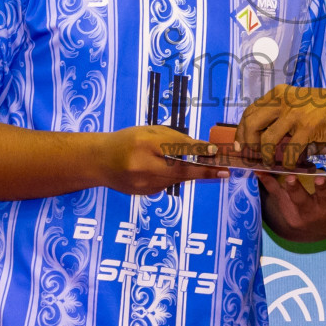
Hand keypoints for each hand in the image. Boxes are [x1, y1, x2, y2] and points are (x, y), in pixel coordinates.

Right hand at [100, 125, 227, 195]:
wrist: (100, 161)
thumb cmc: (128, 141)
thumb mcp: (150, 133)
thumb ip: (175, 140)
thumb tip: (204, 149)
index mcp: (143, 144)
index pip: (174, 147)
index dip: (197, 150)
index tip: (214, 152)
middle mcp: (141, 166)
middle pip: (179, 170)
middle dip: (203, 170)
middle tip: (225, 171)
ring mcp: (142, 184)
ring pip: (176, 179)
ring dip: (192, 173)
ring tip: (211, 168)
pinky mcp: (145, 193)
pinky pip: (168, 184)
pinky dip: (176, 177)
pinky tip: (170, 170)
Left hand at [236, 85, 325, 169]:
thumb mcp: (299, 104)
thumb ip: (281, 117)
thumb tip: (261, 139)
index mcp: (280, 93)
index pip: (250, 111)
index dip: (242, 130)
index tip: (240, 143)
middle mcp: (284, 100)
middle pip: (251, 123)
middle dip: (246, 143)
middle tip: (248, 155)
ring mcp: (295, 113)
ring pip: (267, 140)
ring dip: (266, 155)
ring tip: (270, 162)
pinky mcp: (308, 128)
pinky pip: (290, 151)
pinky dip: (289, 162)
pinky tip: (292, 165)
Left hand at [258, 163, 325, 242]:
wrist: (313, 228)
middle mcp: (323, 204)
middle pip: (322, 194)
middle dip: (321, 187)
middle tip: (318, 178)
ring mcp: (302, 206)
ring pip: (295, 195)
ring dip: (289, 184)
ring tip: (283, 174)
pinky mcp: (282, 203)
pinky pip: (271, 190)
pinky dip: (264, 181)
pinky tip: (255, 169)